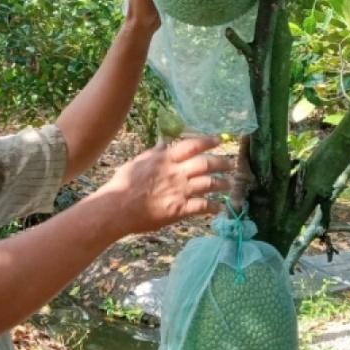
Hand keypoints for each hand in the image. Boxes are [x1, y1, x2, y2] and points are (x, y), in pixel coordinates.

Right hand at [97, 135, 232, 235]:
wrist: (117, 208)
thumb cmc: (124, 183)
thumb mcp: (138, 162)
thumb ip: (154, 152)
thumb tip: (164, 141)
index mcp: (166, 159)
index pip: (192, 146)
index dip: (207, 141)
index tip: (218, 140)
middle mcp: (176, 173)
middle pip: (206, 164)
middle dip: (222, 163)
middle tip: (232, 164)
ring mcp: (180, 192)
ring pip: (209, 184)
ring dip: (222, 184)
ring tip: (229, 184)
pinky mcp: (180, 210)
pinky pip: (202, 206)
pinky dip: (214, 207)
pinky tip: (219, 207)